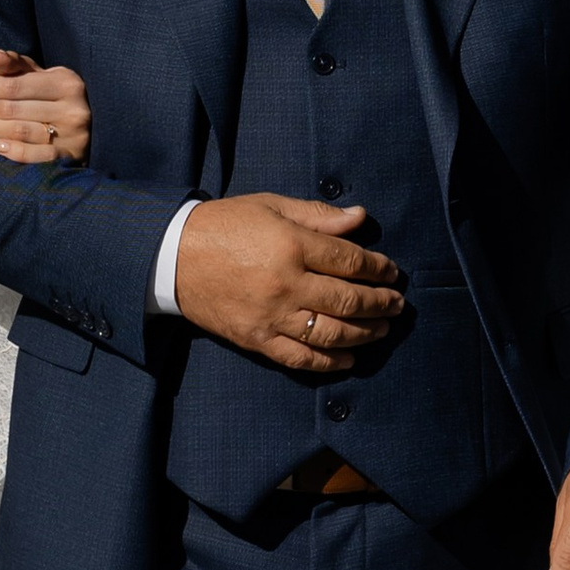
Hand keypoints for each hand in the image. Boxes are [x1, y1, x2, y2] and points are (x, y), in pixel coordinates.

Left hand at [0, 49, 91, 164]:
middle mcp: (71, 108)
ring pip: (20, 131)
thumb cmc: (61, 98)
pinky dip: (15, 152)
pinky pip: (39, 156)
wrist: (100, 127)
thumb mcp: (45, 77)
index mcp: (65, 83)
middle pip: (13, 108)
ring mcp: (73, 135)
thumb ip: (18, 67)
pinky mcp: (72, 158)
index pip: (14, 84)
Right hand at [170, 194, 402, 373]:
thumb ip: (318, 215)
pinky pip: (300, 358)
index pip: (350, 261)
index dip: (378, 268)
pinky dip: (329, 362)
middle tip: (397, 304)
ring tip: (381, 328)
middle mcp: (286, 284)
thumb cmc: (224, 225)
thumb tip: (360, 218)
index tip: (392, 272)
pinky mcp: (256, 339)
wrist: (171, 256)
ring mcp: (271, 316)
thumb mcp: (270, 206)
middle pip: (348, 300)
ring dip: (364, 333)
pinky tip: (349, 358)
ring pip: (332, 333)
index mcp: (291, 245)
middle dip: (380, 303)